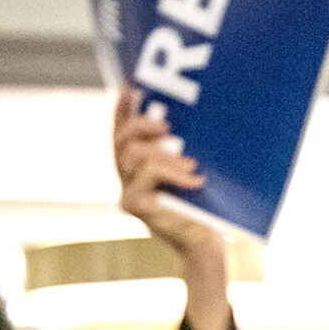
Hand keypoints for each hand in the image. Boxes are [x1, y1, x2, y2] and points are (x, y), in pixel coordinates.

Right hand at [112, 87, 233, 329]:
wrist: (207, 244)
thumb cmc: (204, 208)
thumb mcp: (191, 169)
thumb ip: (179, 147)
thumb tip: (183, 116)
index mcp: (138, 170)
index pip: (121, 133)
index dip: (122, 109)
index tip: (131, 85)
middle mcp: (127, 180)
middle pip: (121, 139)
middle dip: (142, 124)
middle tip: (167, 126)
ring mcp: (127, 193)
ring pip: (135, 154)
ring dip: (166, 154)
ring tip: (191, 164)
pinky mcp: (134, 205)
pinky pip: (147, 172)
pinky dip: (173, 172)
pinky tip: (194, 180)